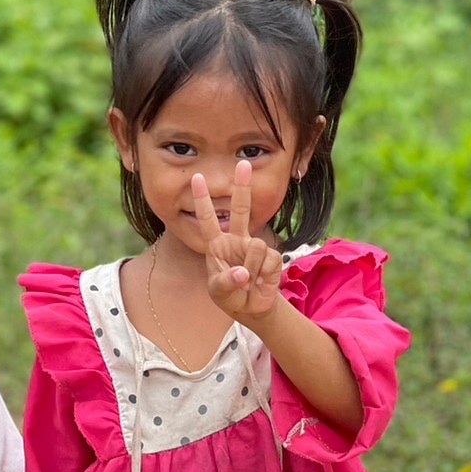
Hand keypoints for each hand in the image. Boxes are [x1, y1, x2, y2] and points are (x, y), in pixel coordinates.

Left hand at [192, 160, 283, 322]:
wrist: (251, 308)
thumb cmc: (229, 296)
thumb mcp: (219, 292)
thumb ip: (226, 283)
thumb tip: (243, 273)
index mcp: (217, 244)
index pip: (207, 218)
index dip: (203, 199)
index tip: (197, 177)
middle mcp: (236, 240)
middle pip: (240, 208)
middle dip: (243, 186)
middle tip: (244, 163)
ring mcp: (254, 247)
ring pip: (255, 247)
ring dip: (251, 269)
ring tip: (247, 281)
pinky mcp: (273, 257)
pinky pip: (268, 261)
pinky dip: (263, 276)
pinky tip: (260, 281)